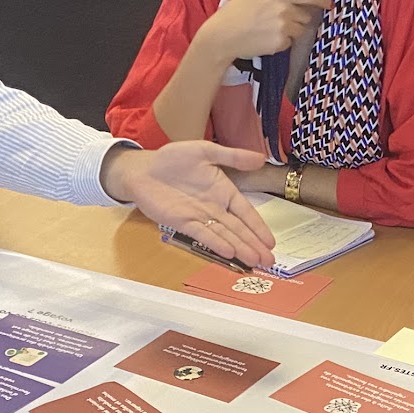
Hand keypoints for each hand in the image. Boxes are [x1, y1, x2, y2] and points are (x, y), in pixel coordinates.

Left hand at [103, 142, 278, 267]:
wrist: (143, 169)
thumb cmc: (172, 159)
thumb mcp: (205, 151)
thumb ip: (232, 156)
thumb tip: (260, 158)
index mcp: (223, 191)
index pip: (246, 212)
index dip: (258, 227)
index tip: (270, 241)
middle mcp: (215, 207)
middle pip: (239, 229)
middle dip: (254, 244)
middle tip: (269, 261)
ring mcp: (200, 217)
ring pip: (224, 235)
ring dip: (240, 248)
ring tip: (255, 261)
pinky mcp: (183, 223)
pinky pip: (203, 235)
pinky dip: (216, 243)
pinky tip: (230, 252)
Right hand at [206, 0, 325, 60]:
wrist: (224, 34)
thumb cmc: (238, 10)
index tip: (328, 3)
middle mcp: (285, 9)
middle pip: (305, 16)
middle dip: (296, 18)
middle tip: (278, 19)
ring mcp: (284, 27)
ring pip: (299, 30)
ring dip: (290, 30)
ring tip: (270, 28)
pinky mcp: (281, 43)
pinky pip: (290, 43)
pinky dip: (281, 42)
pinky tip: (266, 38)